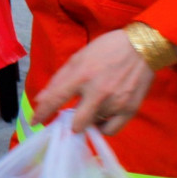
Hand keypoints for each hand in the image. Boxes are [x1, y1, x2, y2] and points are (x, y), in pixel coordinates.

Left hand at [30, 29, 155, 135]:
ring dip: (89, 119)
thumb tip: (41, 99)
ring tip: (93, 105)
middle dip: (70, 123)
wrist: (142, 47)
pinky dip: (103, 127)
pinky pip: (111, 130)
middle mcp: (98, 92)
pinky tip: (102, 116)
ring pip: (93, 125)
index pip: (56, 99)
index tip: (35, 121)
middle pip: (76, 123)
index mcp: (82, 75)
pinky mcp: (130, 109)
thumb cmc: (108, 49)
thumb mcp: (79, 57)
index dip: (42, 113)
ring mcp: (115, 103)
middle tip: (71, 116)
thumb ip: (59, 79)